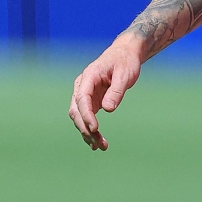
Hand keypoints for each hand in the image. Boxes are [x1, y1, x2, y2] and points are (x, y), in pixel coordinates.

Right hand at [68, 36, 142, 150]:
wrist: (124, 55)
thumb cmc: (125, 62)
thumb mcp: (125, 75)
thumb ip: (116, 91)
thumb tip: (107, 109)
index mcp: (88, 77)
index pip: (82, 98)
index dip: (86, 115)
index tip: (95, 129)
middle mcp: (82, 86)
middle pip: (76, 110)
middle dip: (85, 128)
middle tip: (98, 143)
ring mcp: (84, 94)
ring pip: (79, 116)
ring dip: (87, 132)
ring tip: (101, 147)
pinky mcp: (90, 101)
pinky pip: (87, 117)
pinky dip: (90, 130)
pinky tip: (97, 143)